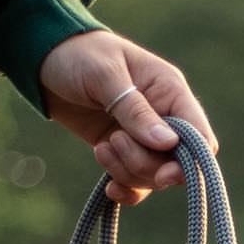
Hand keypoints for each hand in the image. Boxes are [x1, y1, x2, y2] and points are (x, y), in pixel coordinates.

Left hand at [38, 31, 216, 205]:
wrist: (42, 58)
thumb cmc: (77, 54)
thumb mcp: (104, 75)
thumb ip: (136, 110)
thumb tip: (169, 144)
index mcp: (170, 92)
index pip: (200, 138)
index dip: (190, 163)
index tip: (164, 174)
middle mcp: (165, 118)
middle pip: (177, 165)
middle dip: (146, 165)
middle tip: (114, 141)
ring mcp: (145, 138)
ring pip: (155, 177)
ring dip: (128, 172)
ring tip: (101, 148)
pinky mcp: (125, 152)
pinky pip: (137, 184)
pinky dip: (125, 189)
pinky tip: (109, 187)